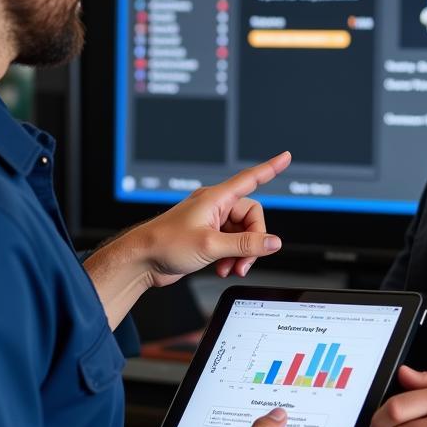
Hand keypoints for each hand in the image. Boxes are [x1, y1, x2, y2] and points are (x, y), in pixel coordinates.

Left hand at [84, 151, 289, 326]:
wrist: (142, 261)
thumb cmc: (165, 244)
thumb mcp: (211, 246)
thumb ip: (246, 244)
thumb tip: (273, 242)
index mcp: (215, 198)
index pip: (250, 179)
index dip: (270, 168)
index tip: (285, 157)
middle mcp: (214, 207)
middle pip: (251, 218)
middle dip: (253, 242)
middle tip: (245, 261)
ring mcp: (210, 223)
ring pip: (242, 235)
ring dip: (241, 254)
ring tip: (232, 268)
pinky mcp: (206, 238)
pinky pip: (231, 245)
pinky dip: (231, 258)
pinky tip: (222, 268)